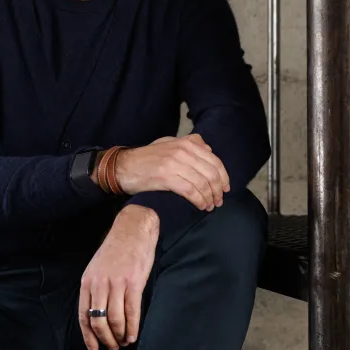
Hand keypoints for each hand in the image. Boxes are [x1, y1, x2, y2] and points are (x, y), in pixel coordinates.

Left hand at [78, 205, 158, 349]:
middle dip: (105, 339)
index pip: (84, 315)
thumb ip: (95, 288)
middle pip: (98, 321)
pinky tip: (133, 335)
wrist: (133, 228)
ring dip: (119, 335)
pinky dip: (132, 327)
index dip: (88, 336)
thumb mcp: (97, 267)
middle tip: (112, 347)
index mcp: (88, 281)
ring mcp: (116, 284)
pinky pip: (131, 311)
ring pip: (114, 319)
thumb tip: (98, 312)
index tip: (94, 349)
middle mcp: (99, 284)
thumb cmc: (116, 249)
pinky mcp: (133, 283)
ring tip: (124, 342)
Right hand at [114, 134, 229, 210]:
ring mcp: (174, 164)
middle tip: (219, 201)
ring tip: (210, 206)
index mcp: (186, 143)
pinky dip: (199, 200)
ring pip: (202, 183)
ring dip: (209, 197)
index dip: (223, 177)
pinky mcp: (166, 178)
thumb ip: (190, 144)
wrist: (124, 166)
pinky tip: (201, 206)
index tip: (226, 188)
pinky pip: (190, 191)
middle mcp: (182, 152)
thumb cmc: (147, 158)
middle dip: (218, 190)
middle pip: (211, 173)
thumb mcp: (169, 144)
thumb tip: (209, 150)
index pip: (214, 161)